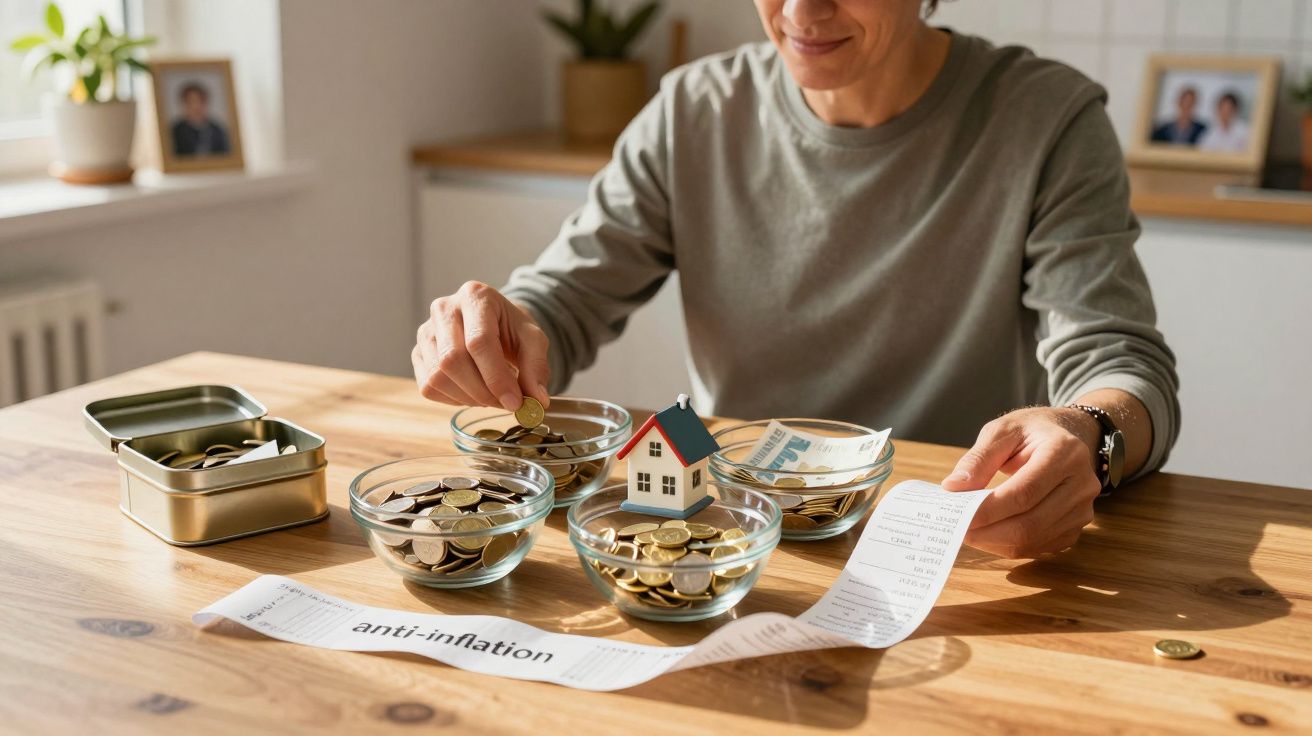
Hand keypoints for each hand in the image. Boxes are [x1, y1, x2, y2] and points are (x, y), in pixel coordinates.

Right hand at [412, 281, 550, 411]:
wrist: (493, 324)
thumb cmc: (511, 329)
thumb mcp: (533, 340)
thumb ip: (536, 366)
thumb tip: (537, 400)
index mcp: (475, 296)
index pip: (479, 341)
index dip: (497, 377)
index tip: (515, 402)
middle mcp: (444, 308)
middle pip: (452, 360)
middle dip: (483, 391)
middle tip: (506, 404)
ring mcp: (425, 331)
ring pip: (438, 376)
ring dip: (469, 398)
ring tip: (492, 396)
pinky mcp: (418, 352)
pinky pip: (429, 387)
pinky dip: (454, 399)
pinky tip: (473, 392)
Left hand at [941, 407, 1101, 558]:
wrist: (1068, 435)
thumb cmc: (1031, 431)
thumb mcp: (1002, 431)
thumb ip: (978, 459)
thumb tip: (953, 487)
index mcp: (1064, 452)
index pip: (1024, 492)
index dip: (989, 509)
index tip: (958, 515)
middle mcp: (1081, 484)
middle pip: (1030, 523)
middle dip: (988, 532)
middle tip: (957, 529)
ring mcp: (1083, 509)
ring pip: (1034, 540)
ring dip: (995, 542)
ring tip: (969, 531)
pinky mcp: (1076, 527)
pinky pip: (1039, 546)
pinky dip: (1010, 546)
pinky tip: (989, 534)